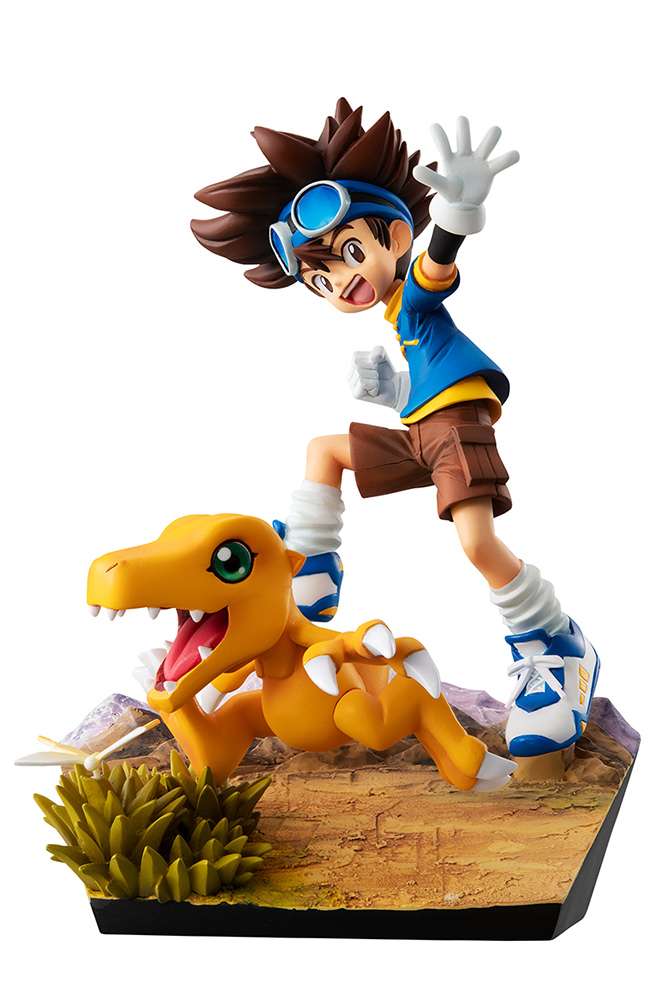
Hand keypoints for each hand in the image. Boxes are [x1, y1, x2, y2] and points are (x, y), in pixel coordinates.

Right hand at [348, 345, 409, 410]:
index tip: (376, 366)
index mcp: (352, 363)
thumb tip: (373, 357)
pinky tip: (375, 390)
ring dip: (375, 378)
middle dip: (373, 368)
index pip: (356, 356)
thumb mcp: (383, 356)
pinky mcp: (356, 394)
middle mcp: (349, 374)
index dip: (371, 359)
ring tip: (377, 383)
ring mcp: (351, 385)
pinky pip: (363, 383)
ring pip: (361, 374)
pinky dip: (374, 385)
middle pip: (357, 364)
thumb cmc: (385, 372)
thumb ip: (378, 351)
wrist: (394, 388)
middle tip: (377, 376)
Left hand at [413, 116, 518, 234]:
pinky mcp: (489, 170)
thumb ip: (429, 178)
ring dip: (491, 137)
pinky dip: (508, 158)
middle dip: (463, 127)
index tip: (433, 126)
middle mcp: (464, 155)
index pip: (443, 143)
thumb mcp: (440, 186)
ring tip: (495, 131)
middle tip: (461, 120)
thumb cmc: (451, 192)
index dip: (438, 135)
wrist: (465, 204)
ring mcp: (478, 161)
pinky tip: (515, 154)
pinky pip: (500, 162)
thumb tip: (415, 170)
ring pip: (486, 143)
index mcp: (450, 158)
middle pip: (464, 135)